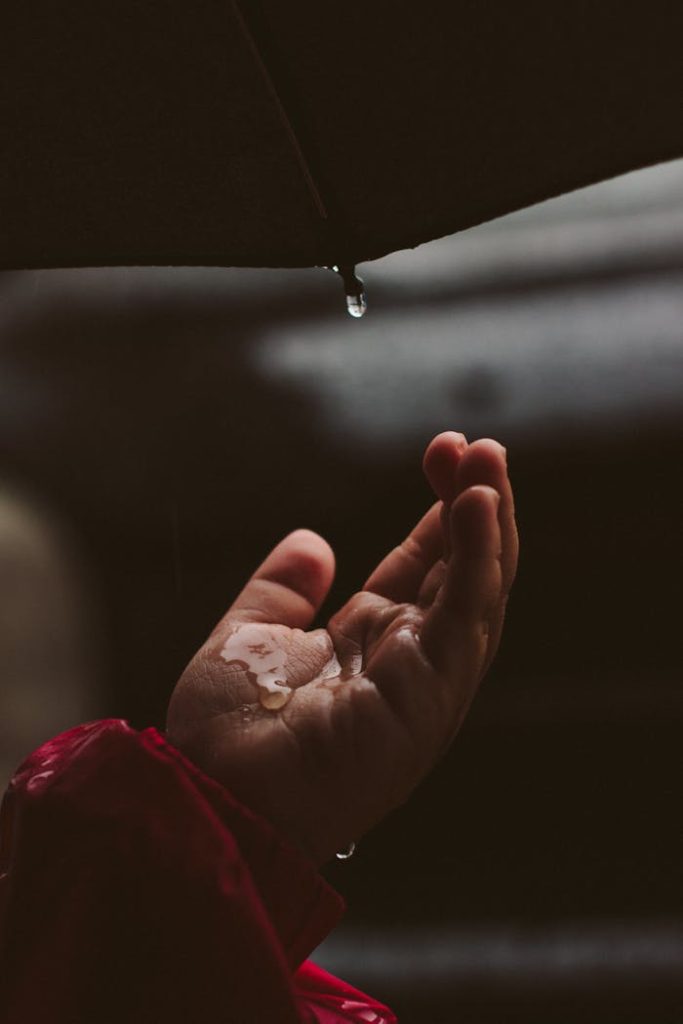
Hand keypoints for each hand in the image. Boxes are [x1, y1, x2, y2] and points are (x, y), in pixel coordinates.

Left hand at [166, 434, 517, 865]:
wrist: (212, 795)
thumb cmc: (226, 735)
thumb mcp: (248, 638)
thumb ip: (281, 591)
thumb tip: (315, 542)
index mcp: (372, 646)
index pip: (427, 569)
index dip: (442, 514)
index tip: (447, 457)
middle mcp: (409, 661)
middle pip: (463, 572)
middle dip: (475, 506)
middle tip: (477, 446)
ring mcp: (426, 680)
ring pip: (479, 590)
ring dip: (489, 521)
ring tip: (488, 457)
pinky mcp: (429, 696)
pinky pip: (464, 617)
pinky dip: (477, 559)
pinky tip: (477, 505)